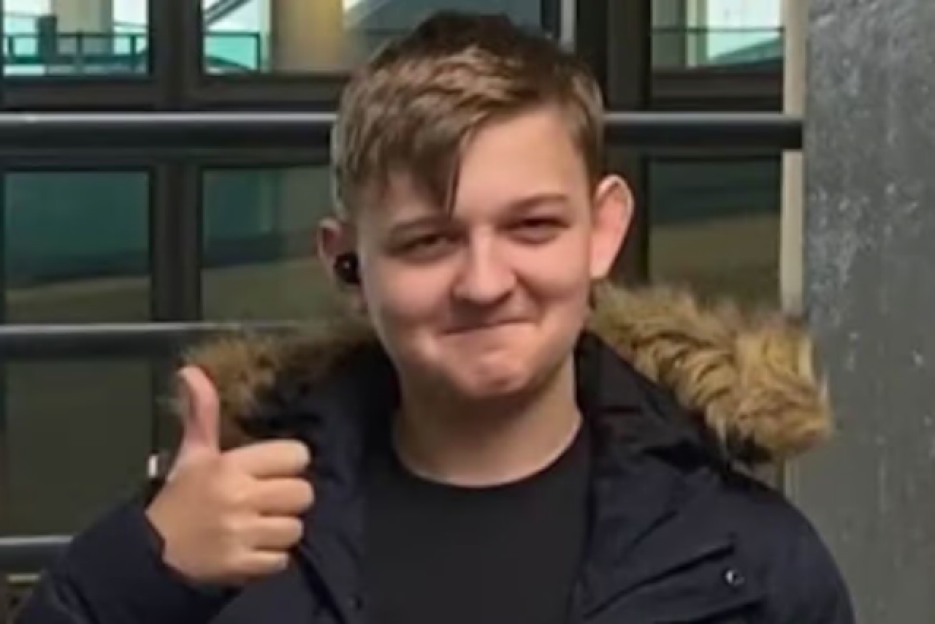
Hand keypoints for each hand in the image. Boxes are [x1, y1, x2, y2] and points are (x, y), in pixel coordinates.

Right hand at [145, 366, 314, 584]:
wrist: (151, 554)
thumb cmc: (179, 499)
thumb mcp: (192, 454)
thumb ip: (201, 413)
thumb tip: (190, 371)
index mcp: (231, 466)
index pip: (296, 456)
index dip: (288, 464)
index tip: (271, 471)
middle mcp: (240, 497)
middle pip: (303, 494)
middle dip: (288, 499)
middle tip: (266, 502)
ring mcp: (242, 533)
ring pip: (295, 529)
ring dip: (280, 531)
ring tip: (258, 527)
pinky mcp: (242, 565)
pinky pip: (282, 560)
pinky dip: (270, 559)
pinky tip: (251, 549)